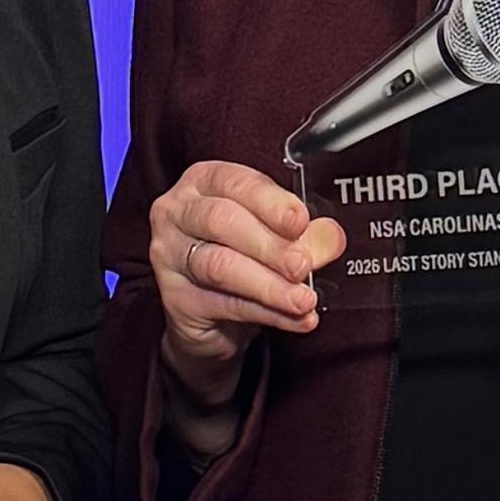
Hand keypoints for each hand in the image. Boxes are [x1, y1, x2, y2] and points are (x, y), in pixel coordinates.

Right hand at [147, 162, 347, 423]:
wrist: (212, 314)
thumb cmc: (242, 257)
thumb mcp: (276, 237)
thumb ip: (304, 234)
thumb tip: (330, 237)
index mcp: (204, 182)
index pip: (234, 182)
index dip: (269, 202)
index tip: (299, 221)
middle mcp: (178, 212)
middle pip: (221, 221)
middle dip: (269, 245)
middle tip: (302, 265)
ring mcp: (169, 256)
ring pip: (219, 266)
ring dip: (269, 285)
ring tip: (303, 299)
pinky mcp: (175, 298)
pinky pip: (224, 304)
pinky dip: (267, 313)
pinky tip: (295, 318)